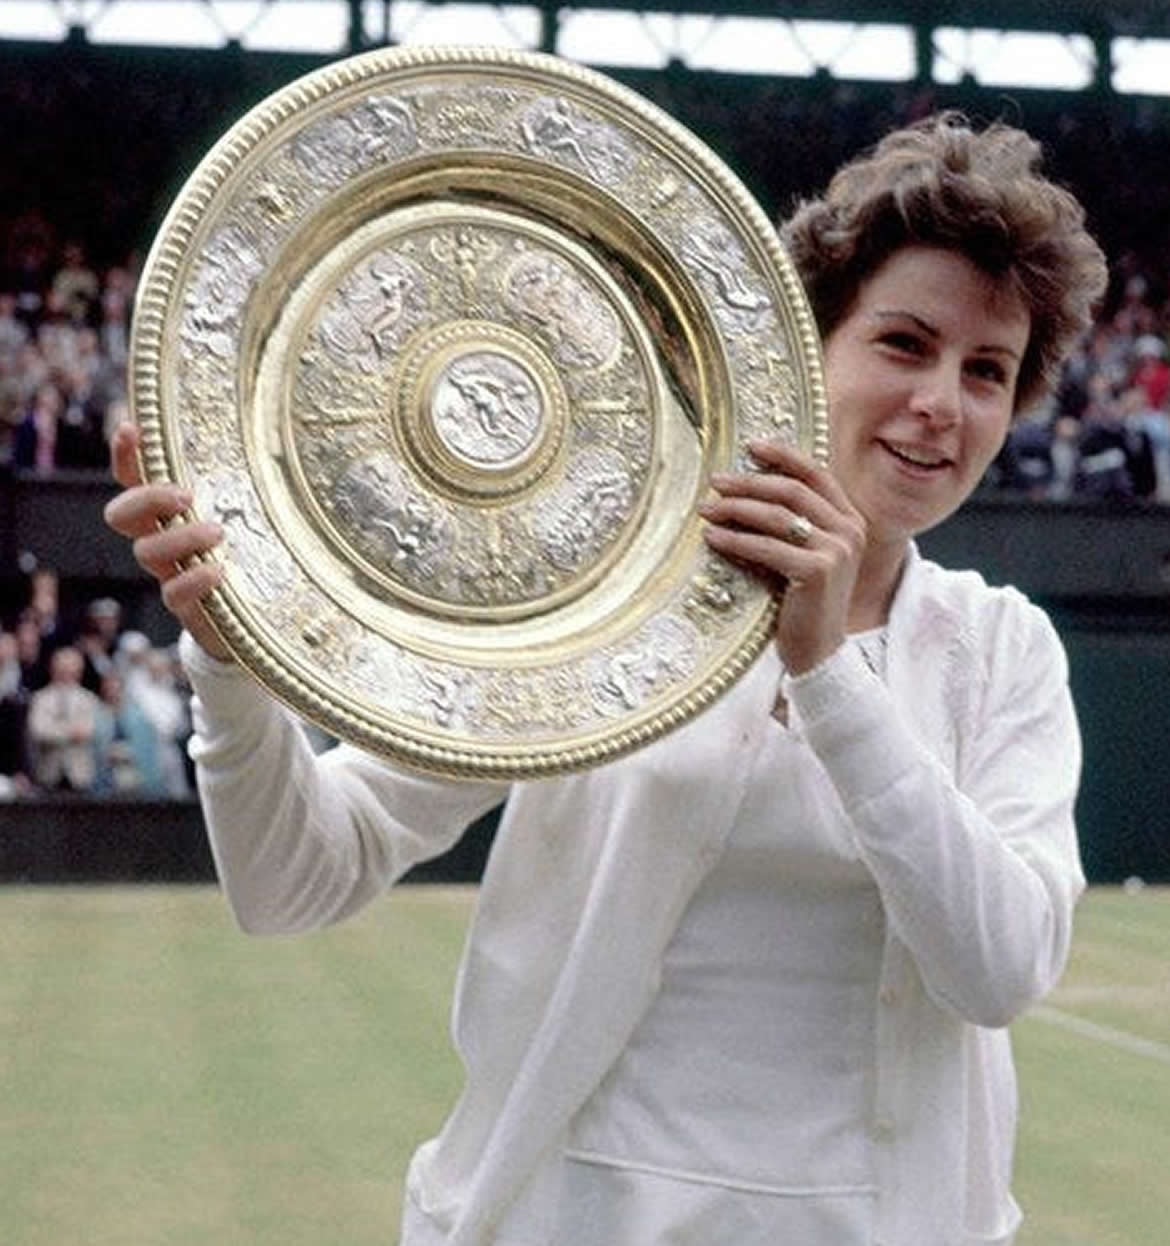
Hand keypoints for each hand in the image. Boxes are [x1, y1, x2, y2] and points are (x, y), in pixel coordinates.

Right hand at [103, 422, 233, 661]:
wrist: (257, 615)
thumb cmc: (252, 553)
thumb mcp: (250, 514)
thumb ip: (252, 486)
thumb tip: (284, 446)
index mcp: (169, 513)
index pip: (134, 479)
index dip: (126, 456)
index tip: (132, 428)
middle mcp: (161, 540)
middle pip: (122, 514)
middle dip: (147, 499)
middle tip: (186, 495)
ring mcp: (170, 574)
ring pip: (146, 552)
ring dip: (179, 537)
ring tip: (218, 532)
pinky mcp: (187, 607)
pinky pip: (172, 593)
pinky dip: (192, 579)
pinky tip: (218, 570)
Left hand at [699, 438, 866, 674]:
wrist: (819, 653)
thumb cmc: (802, 605)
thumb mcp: (800, 556)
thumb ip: (789, 524)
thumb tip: (740, 491)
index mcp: (850, 520)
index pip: (816, 473)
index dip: (783, 455)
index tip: (751, 446)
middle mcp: (850, 530)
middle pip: (792, 490)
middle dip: (749, 482)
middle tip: (716, 481)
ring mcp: (838, 550)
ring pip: (778, 515)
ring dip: (736, 508)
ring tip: (706, 510)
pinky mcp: (819, 571)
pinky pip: (768, 547)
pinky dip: (736, 540)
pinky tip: (713, 538)